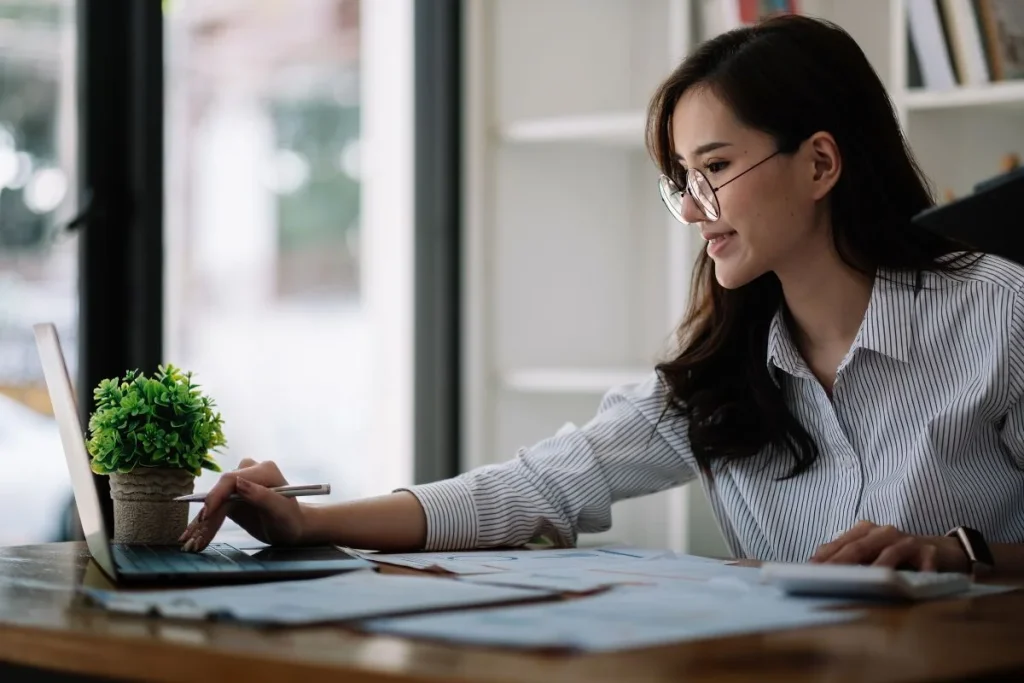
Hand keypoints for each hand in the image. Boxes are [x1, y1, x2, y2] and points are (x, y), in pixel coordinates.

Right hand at [179, 459, 306, 552]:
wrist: (292, 528)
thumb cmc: (291, 520)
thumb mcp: (281, 511)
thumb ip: (263, 496)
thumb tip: (240, 483)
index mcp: (264, 471)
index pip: (232, 479)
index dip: (216, 496)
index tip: (207, 515)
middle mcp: (249, 473)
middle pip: (220, 492)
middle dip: (207, 517)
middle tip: (194, 539)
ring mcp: (240, 484)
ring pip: (215, 503)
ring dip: (203, 524)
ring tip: (192, 543)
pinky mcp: (232, 497)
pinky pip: (216, 510)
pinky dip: (207, 525)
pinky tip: (196, 537)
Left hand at [809, 520, 968, 572]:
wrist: (942, 550)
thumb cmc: (899, 556)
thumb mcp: (870, 556)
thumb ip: (848, 561)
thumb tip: (815, 573)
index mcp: (864, 532)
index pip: (839, 544)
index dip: (824, 558)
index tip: (808, 573)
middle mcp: (882, 532)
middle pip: (858, 547)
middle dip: (841, 563)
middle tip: (827, 579)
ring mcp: (906, 540)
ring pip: (888, 553)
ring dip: (876, 568)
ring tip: (865, 582)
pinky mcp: (929, 550)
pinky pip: (924, 560)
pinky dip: (919, 570)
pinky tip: (912, 582)